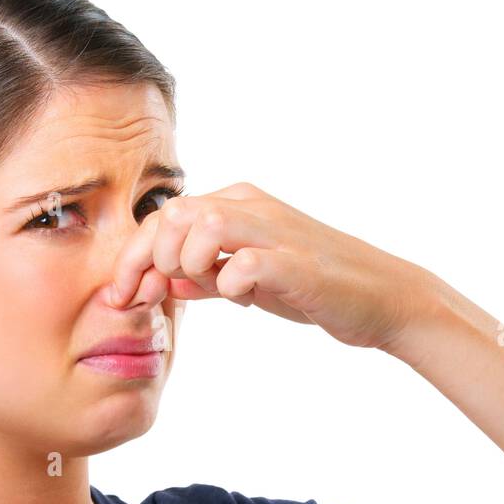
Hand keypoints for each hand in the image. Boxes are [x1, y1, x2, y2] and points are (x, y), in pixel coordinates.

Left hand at [106, 181, 428, 350]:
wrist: (382, 299)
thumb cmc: (316, 289)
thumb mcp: (253, 283)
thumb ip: (210, 279)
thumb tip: (169, 285)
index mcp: (237, 205)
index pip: (164, 216)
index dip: (132, 257)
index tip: (122, 297)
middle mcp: (252, 207)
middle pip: (173, 214)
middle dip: (148, 260)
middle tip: (148, 299)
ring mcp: (276, 230)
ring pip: (203, 224)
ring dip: (185, 262)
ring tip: (200, 288)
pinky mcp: (297, 261)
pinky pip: (244, 263)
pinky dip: (229, 282)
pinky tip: (241, 298)